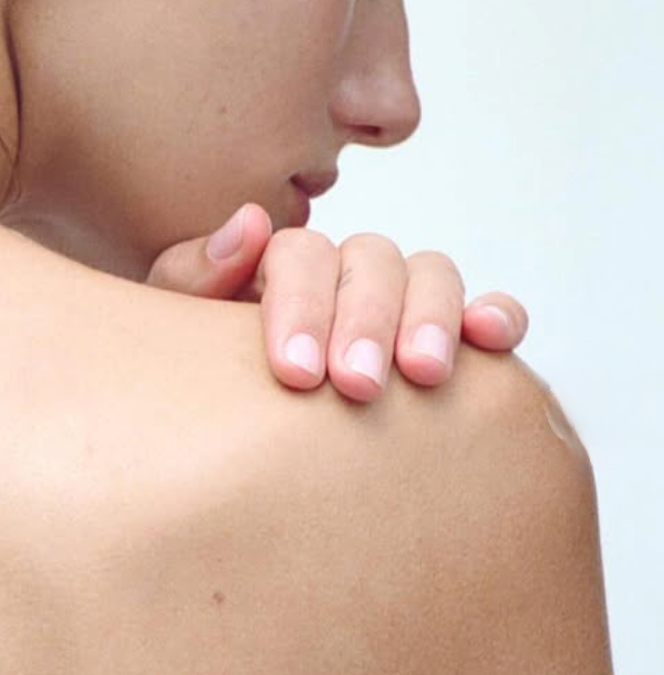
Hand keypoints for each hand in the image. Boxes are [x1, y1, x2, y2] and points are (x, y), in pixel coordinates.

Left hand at [143, 202, 528, 401]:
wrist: (223, 450)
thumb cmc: (195, 386)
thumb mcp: (177, 336)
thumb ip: (193, 279)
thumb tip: (249, 224)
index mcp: (280, 267)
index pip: (301, 254)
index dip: (301, 305)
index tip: (294, 372)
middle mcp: (347, 274)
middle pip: (372, 260)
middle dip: (367, 320)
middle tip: (357, 383)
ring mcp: (403, 302)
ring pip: (433, 275)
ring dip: (432, 317)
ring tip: (423, 375)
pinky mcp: (453, 340)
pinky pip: (488, 311)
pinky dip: (498, 314)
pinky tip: (492, 340)